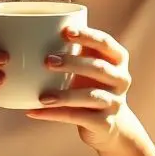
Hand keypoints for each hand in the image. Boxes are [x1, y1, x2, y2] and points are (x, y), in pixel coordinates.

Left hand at [25, 24, 141, 149]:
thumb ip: (73, 49)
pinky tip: (33, 111)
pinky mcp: (105, 123)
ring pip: (90, 96)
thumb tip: (34, 32)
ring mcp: (115, 103)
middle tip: (47, 61)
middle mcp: (121, 79)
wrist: (107, 124)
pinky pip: (78, 117)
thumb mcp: (88, 65)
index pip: (105, 43)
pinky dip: (54, 114)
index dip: (87, 36)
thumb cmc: (91, 85)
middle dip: (73, 63)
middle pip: (99, 68)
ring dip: (64, 95)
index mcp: (117, 59)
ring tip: (42, 97)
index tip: (65, 31)